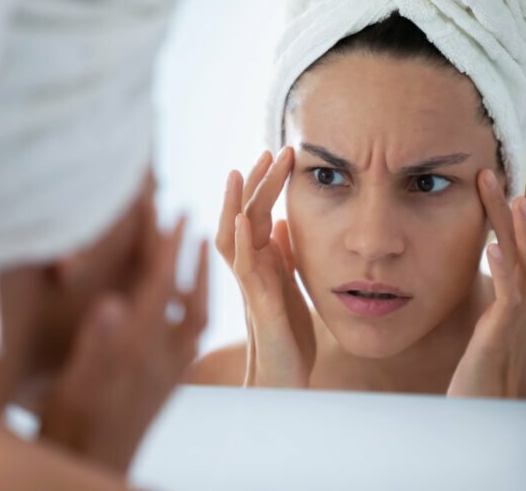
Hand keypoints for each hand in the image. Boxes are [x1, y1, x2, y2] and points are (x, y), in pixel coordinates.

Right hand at [40, 215, 208, 472]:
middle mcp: (164, 358)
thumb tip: (113, 302)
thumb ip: (96, 344)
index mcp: (139, 352)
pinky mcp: (172, 380)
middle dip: (193, 260)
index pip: (160, 289)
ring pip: (198, 318)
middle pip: (190, 299)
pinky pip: (193, 336)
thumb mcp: (74, 386)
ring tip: (202, 254)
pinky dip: (195, 309)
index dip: (169, 250)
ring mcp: (172, 370)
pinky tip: (188, 301)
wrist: (96, 467)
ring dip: (201, 283)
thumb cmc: (74, 427)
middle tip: (197, 225)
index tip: (180, 215)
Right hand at [215, 148, 315, 387]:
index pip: (259, 212)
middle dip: (256, 182)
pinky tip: (242, 221)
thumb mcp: (290, 283)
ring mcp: (252, 284)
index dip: (267, 184)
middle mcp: (252, 268)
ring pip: (235, 237)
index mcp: (262, 261)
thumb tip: (281, 222)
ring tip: (239, 172)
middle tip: (270, 149)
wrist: (284, 375)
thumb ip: (284, 254)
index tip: (281, 154)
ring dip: (236, 204)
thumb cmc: (286, 331)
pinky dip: (241, 243)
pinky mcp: (259, 304)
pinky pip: (244, 270)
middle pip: (245, 216)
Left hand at [447, 171, 525, 397]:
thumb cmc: (484, 363)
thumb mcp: (491, 318)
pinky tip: (492, 247)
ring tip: (515, 198)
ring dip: (521, 231)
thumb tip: (491, 265)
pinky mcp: (501, 333)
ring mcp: (518, 317)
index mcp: (523, 294)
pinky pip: (508, 297)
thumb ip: (496, 291)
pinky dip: (503, 269)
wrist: (485, 405)